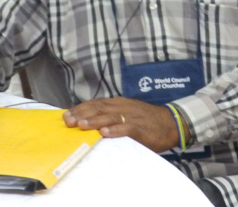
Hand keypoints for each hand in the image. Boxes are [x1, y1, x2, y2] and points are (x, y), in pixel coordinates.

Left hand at [62, 97, 185, 152]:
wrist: (172, 122)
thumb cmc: (145, 121)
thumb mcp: (126, 114)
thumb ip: (110, 117)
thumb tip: (87, 124)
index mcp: (117, 104)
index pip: (94, 104)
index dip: (80, 109)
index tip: (66, 116)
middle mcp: (122, 107)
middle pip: (98, 108)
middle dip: (82, 114)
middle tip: (68, 122)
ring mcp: (132, 117)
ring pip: (110, 117)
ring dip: (95, 121)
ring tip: (82, 125)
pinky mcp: (141, 128)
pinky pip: (127, 128)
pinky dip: (116, 130)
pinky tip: (106, 133)